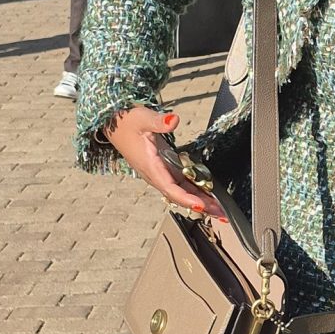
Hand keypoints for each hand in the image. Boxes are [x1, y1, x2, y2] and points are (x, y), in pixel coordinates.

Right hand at [104, 107, 227, 220]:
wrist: (114, 123)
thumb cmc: (126, 122)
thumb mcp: (142, 118)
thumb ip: (158, 121)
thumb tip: (173, 120)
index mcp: (150, 166)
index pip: (169, 187)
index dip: (185, 198)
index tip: (201, 206)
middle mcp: (155, 173)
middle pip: (179, 195)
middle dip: (200, 206)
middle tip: (221, 215)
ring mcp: (159, 172)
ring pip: (182, 191)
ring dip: (200, 200)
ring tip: (219, 209)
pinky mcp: (163, 167)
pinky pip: (181, 182)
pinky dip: (194, 189)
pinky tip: (208, 193)